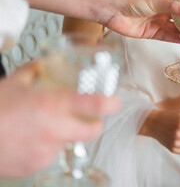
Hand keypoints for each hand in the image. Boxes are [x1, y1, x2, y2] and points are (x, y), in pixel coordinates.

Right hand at [0, 62, 120, 177]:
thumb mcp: (14, 83)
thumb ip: (34, 71)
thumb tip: (44, 65)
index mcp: (51, 105)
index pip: (96, 105)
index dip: (111, 103)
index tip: (115, 100)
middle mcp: (54, 130)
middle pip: (93, 131)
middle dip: (94, 124)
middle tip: (89, 117)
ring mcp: (46, 151)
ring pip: (70, 142)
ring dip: (65, 134)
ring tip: (43, 126)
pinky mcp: (37, 166)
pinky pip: (52, 155)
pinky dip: (48, 147)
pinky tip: (31, 139)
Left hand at [105, 0, 179, 43]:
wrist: (114, 11)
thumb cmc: (132, 0)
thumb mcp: (155, 1)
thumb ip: (173, 7)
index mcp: (165, 0)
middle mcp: (163, 12)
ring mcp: (158, 23)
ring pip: (175, 29)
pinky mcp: (153, 33)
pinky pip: (167, 37)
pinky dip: (176, 40)